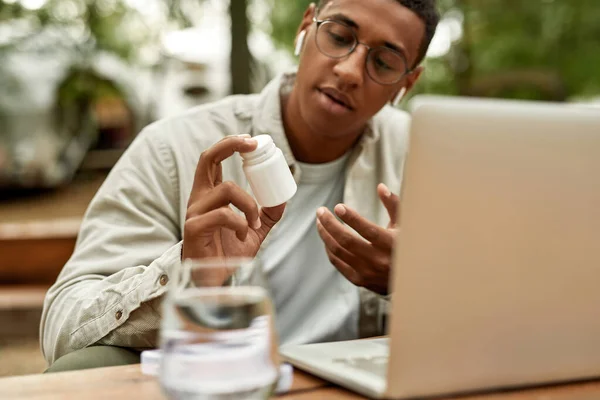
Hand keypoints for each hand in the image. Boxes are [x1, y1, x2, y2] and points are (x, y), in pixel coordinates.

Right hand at [182, 135, 285, 260]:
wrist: (212, 279)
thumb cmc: (227, 252)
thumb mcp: (253, 230)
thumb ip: (267, 213)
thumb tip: (285, 197)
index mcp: (210, 194)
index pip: (213, 159)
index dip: (230, 144)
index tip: (252, 141)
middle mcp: (199, 197)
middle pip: (207, 158)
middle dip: (230, 145)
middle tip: (253, 146)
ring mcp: (194, 211)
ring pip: (227, 189)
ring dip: (249, 205)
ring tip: (254, 224)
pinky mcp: (194, 227)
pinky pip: (224, 214)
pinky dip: (241, 223)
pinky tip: (242, 235)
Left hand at [316, 183, 398, 294]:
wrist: (412, 280)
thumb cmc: (408, 246)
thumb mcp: (406, 225)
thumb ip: (393, 205)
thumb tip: (380, 187)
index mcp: (391, 245)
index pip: (367, 230)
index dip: (351, 218)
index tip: (338, 207)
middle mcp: (378, 260)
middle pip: (346, 240)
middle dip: (329, 223)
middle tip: (320, 211)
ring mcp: (367, 272)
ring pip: (338, 251)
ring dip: (325, 234)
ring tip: (320, 221)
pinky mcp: (359, 280)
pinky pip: (337, 263)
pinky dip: (329, 249)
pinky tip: (326, 238)